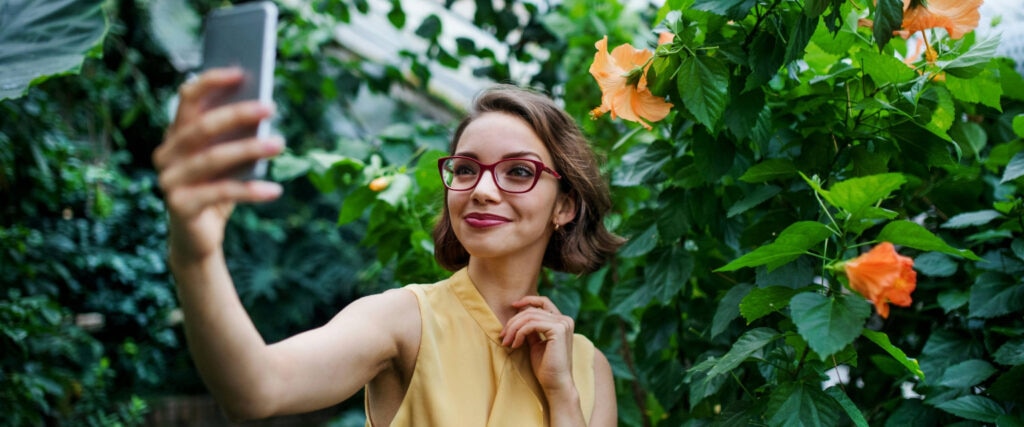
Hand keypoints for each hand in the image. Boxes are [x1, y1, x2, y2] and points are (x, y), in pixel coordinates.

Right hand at [152, 68, 283, 262]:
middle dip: (238, 113)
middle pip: (202, 126)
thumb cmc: (217, 192)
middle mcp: (166, 154)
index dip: (211, 82)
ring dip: (249, 149)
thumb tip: (263, 111)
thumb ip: (235, 138)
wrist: (199, 239)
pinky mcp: (179, 205)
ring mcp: (169, 180)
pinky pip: (220, 193)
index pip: (187, 98)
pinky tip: (275, 190)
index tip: (241, 73)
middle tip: (271, 107)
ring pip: (213, 158)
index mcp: (176, 135)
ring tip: (280, 143)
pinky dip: (251, 191)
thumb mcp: (228, 162)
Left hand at [500, 296, 575, 393]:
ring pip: (529, 316)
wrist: (555, 384)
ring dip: (513, 328)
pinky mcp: (558, 330)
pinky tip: (515, 345)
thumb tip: (518, 316)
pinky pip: (531, 324)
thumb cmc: (546, 367)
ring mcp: (563, 323)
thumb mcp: (536, 343)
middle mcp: (565, 319)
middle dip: (513, 321)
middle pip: (532, 310)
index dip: (527, 300)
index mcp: (562, 321)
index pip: (543, 302)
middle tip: (503, 335)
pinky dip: (519, 333)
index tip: (512, 307)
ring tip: (506, 341)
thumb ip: (531, 329)